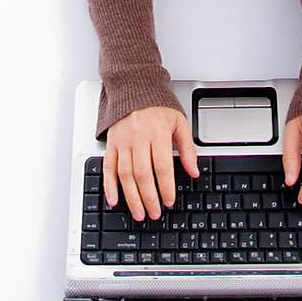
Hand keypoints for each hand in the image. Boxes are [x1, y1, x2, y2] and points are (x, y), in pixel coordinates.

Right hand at [104, 106, 198, 221]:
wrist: (135, 87)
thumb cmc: (158, 105)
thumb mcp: (179, 122)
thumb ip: (187, 148)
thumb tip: (194, 171)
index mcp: (157, 132)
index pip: (162, 166)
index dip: (166, 187)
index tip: (169, 201)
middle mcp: (138, 137)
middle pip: (143, 174)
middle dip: (149, 198)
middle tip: (155, 213)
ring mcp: (122, 141)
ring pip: (125, 174)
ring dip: (132, 197)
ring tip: (139, 213)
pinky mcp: (111, 143)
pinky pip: (108, 167)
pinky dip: (109, 185)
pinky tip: (114, 199)